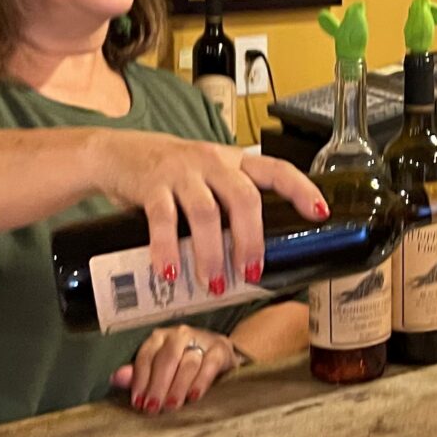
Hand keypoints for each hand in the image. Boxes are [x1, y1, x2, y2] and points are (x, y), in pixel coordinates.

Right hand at [84, 131, 327, 296]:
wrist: (116, 153)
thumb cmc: (172, 173)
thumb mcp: (209, 177)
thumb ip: (229, 205)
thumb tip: (253, 257)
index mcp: (235, 162)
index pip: (277, 170)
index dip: (301, 190)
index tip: (320, 213)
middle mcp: (213, 162)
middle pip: (244, 198)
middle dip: (251, 240)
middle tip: (251, 272)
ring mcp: (182, 172)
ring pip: (206, 213)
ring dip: (213, 252)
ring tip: (214, 282)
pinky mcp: (151, 185)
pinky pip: (162, 219)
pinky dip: (166, 248)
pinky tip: (170, 271)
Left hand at [109, 326, 241, 413]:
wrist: (220, 351)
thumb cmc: (184, 361)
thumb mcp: (160, 367)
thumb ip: (139, 374)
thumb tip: (115, 379)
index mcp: (159, 338)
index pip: (146, 357)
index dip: (140, 380)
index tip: (137, 402)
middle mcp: (179, 335)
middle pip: (166, 360)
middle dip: (158, 386)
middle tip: (153, 408)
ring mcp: (201, 339)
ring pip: (187, 363)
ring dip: (177, 387)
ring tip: (171, 406)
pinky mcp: (220, 349)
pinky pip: (209, 365)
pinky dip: (201, 382)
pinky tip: (193, 396)